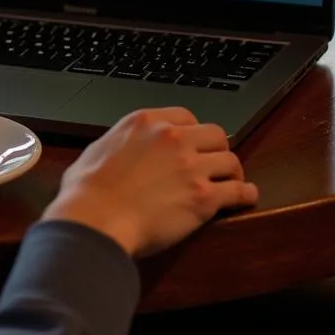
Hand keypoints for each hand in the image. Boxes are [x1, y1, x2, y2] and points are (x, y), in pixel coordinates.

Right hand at [41, 107, 256, 258]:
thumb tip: (119, 152)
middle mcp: (172, 138)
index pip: (185, 116)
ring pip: (230, 160)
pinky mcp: (203, 197)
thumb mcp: (97, 150)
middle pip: (214, 134)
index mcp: (145, 122)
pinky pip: (238, 191)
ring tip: (233, 181)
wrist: (96, 219)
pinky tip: (247, 196)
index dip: (193, 131)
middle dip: (216, 148)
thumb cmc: (87, 191)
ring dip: (232, 172)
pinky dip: (246, 194)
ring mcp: (191, 166)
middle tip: (215, 163)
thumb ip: (119, 143)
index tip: (194, 143)